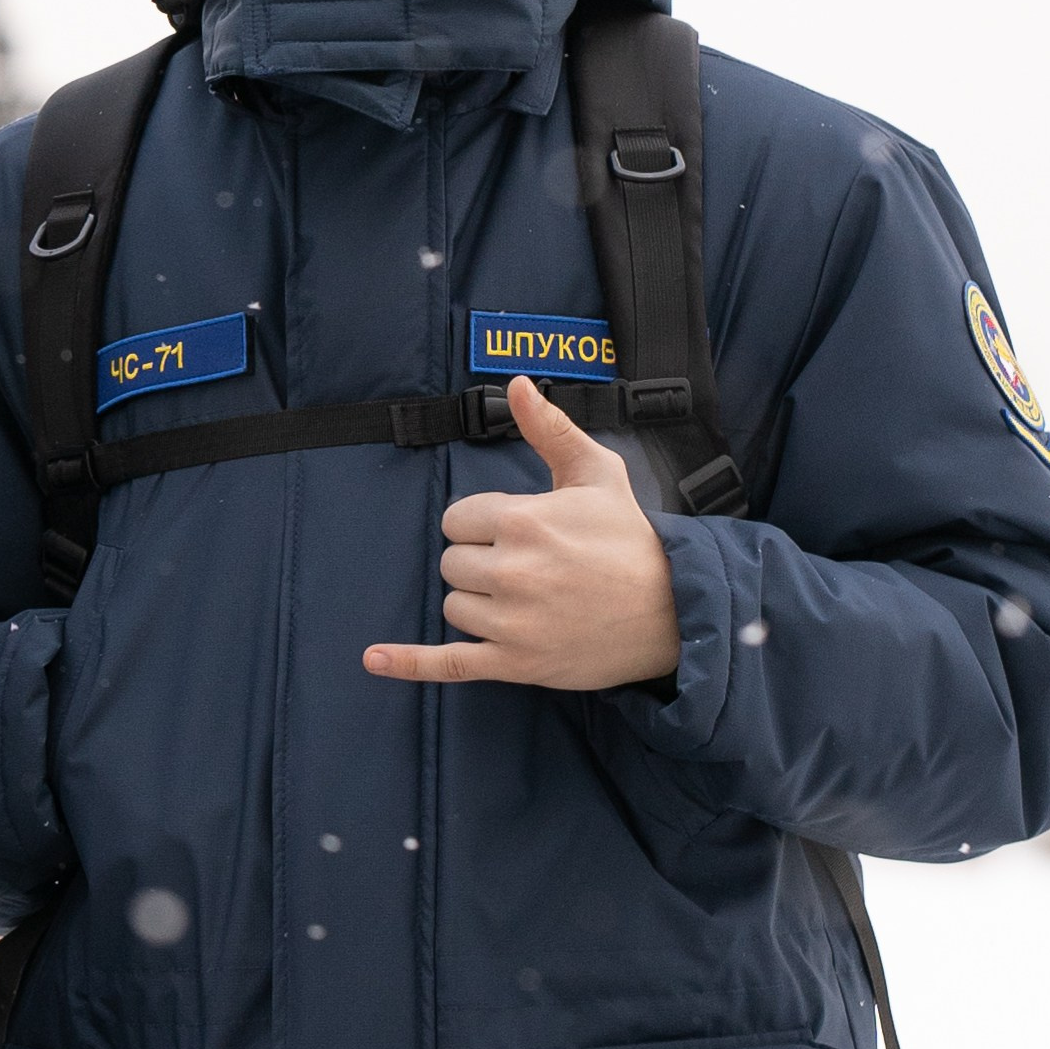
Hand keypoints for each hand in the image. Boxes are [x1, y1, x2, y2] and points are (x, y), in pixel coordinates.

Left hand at [364, 374, 681, 691]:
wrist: (675, 611)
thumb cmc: (629, 538)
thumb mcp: (596, 472)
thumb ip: (549, 428)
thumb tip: (516, 384)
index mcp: (524, 521)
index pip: (456, 520)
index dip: (483, 524)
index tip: (520, 531)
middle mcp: (512, 572)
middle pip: (452, 563)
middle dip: (481, 561)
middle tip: (531, 566)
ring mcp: (512, 623)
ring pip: (455, 606)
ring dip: (479, 602)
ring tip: (530, 598)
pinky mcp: (517, 664)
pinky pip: (450, 663)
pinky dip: (410, 663)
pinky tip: (374, 658)